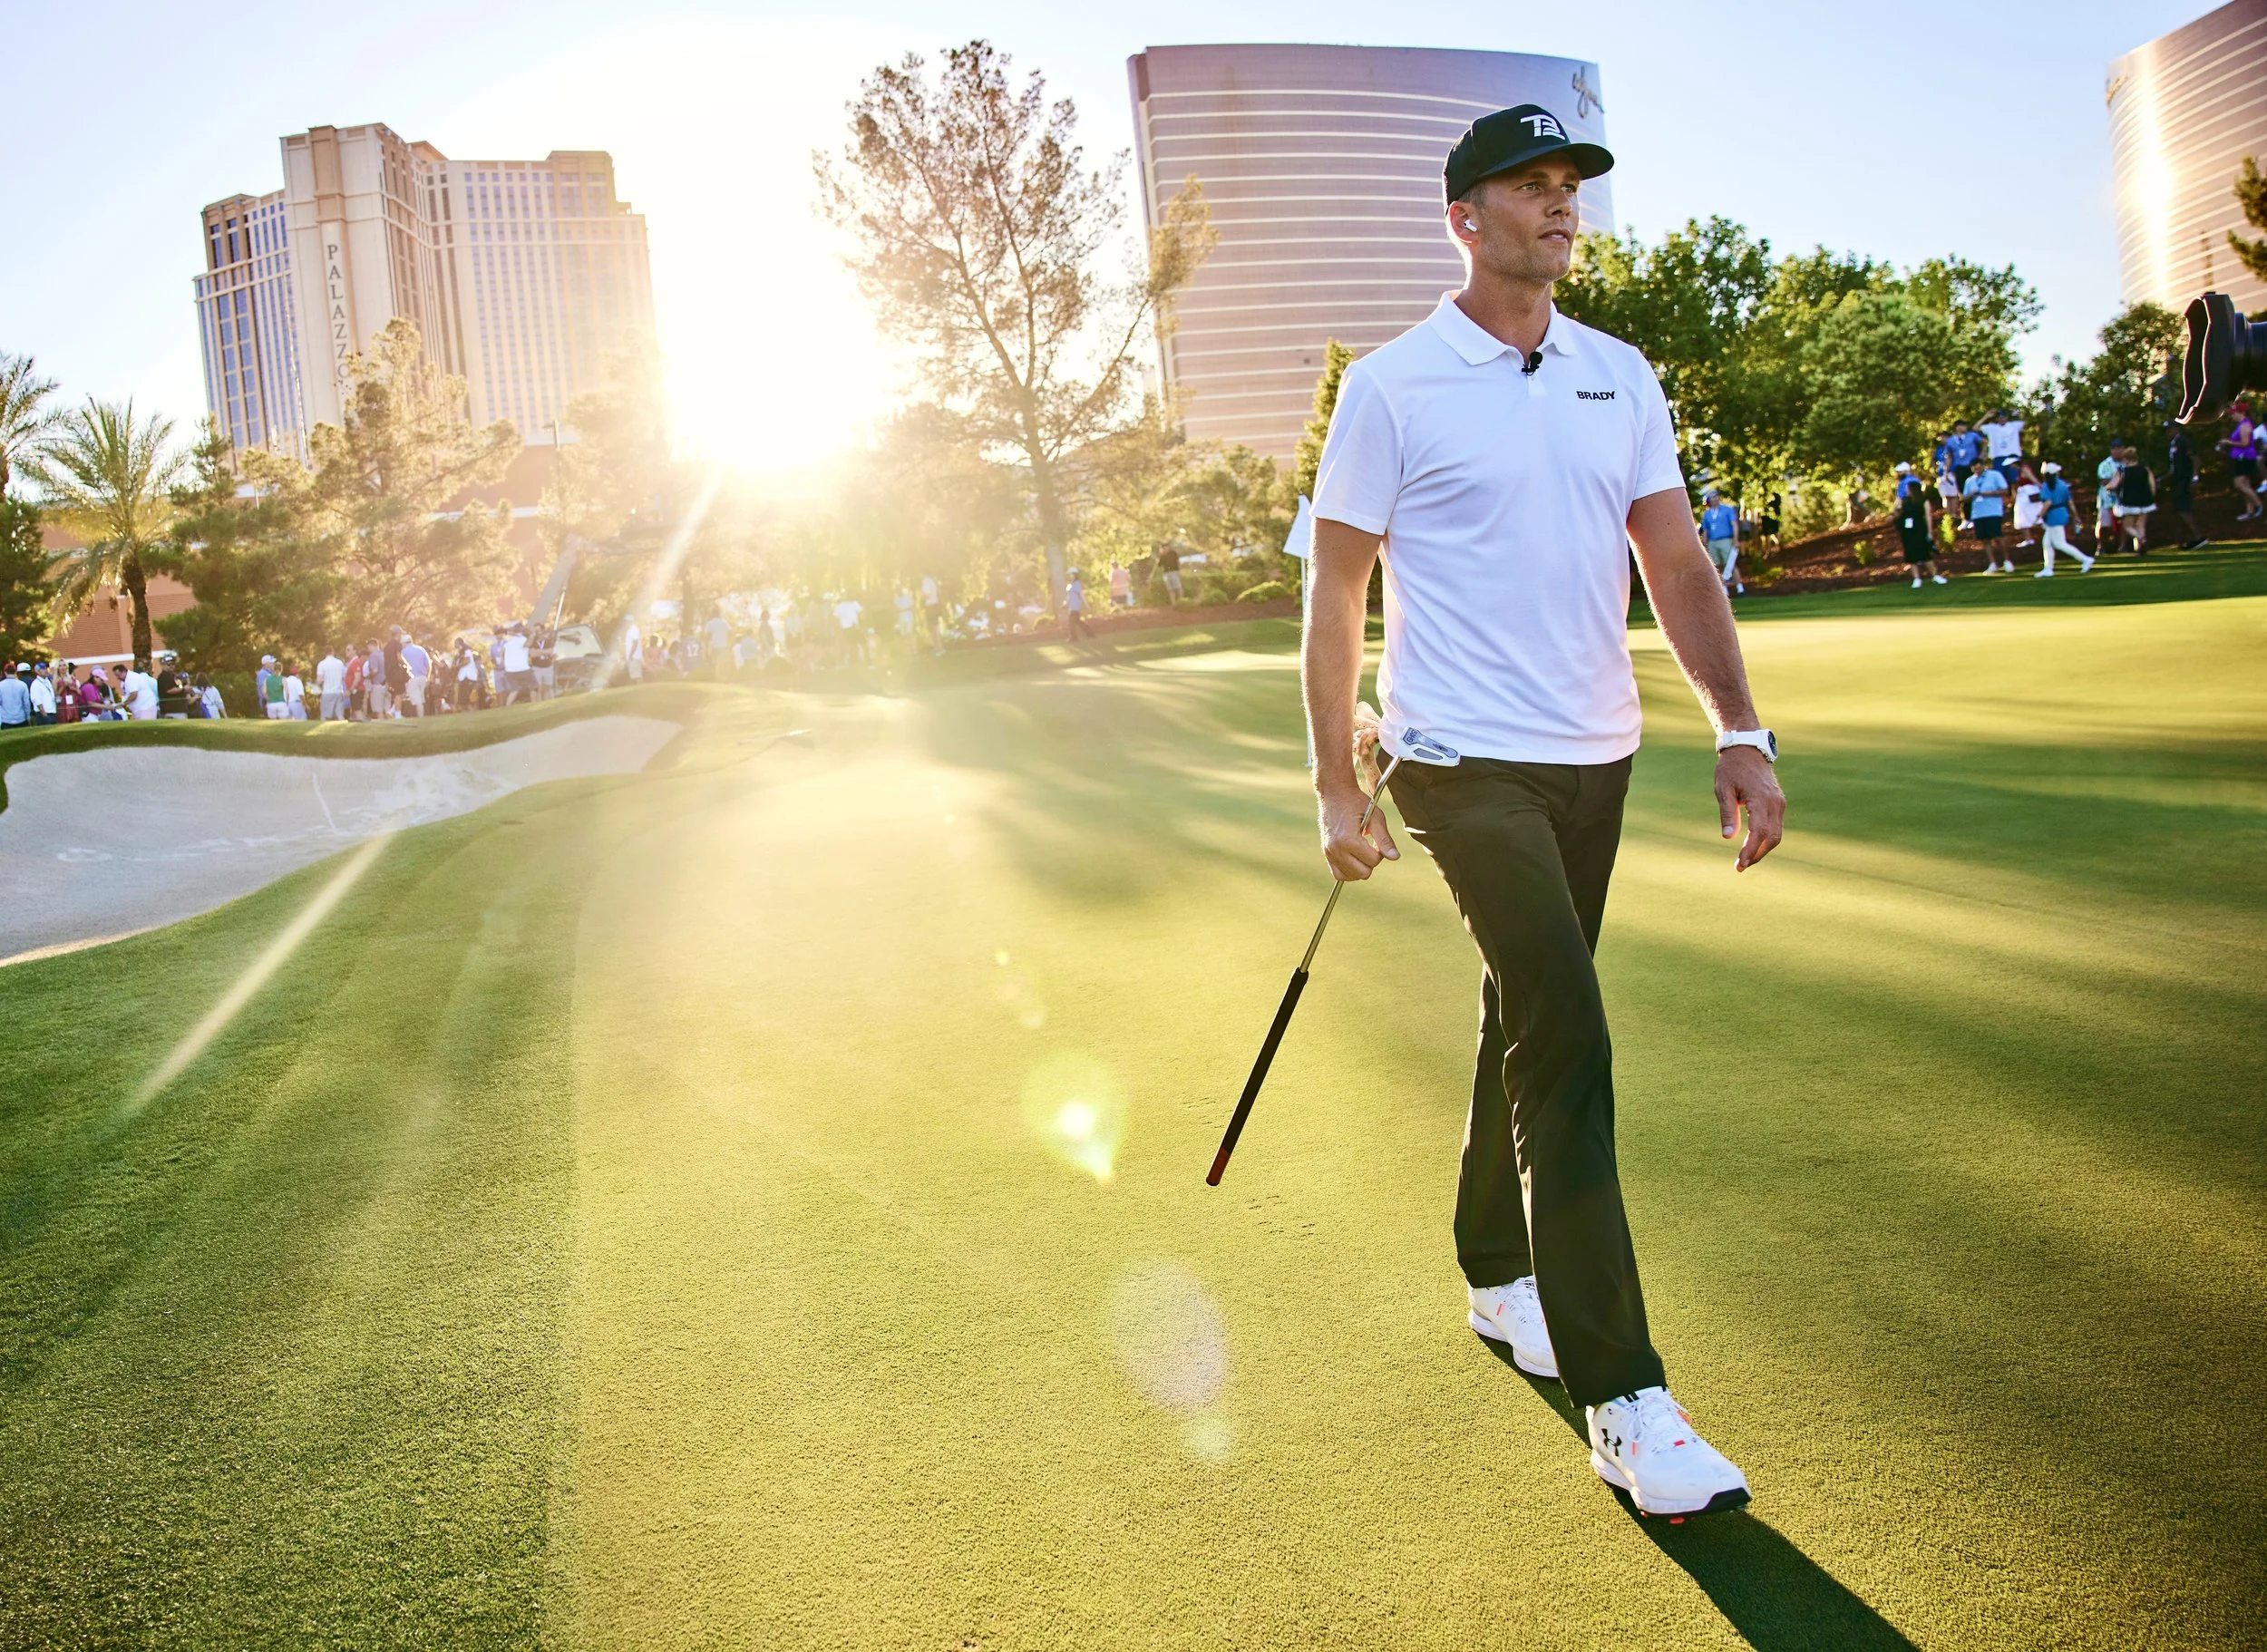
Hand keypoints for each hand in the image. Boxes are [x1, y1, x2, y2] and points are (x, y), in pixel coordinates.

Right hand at [1318, 785, 1398, 881]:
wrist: (1335, 793)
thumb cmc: (1357, 803)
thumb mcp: (1375, 817)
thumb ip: (1385, 840)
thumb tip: (1395, 857)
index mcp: (1349, 840)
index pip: (1373, 860)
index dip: (1380, 852)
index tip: (1377, 839)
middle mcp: (1336, 849)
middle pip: (1363, 873)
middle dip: (1371, 861)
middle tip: (1370, 845)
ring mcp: (1329, 852)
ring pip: (1352, 876)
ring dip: (1361, 867)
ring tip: (1361, 850)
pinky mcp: (1326, 853)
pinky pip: (1338, 874)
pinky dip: (1349, 871)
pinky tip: (1354, 859)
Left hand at [1714, 746, 1784, 871]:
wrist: (1746, 749)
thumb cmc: (1731, 768)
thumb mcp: (1723, 789)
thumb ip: (1727, 813)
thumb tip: (1728, 837)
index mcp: (1761, 799)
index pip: (1758, 833)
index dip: (1749, 851)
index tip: (1739, 864)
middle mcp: (1775, 802)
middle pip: (1772, 838)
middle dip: (1757, 854)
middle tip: (1740, 866)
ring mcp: (1779, 802)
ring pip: (1777, 834)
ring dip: (1762, 849)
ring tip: (1746, 859)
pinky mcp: (1778, 802)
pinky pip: (1776, 825)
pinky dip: (1766, 838)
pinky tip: (1753, 845)